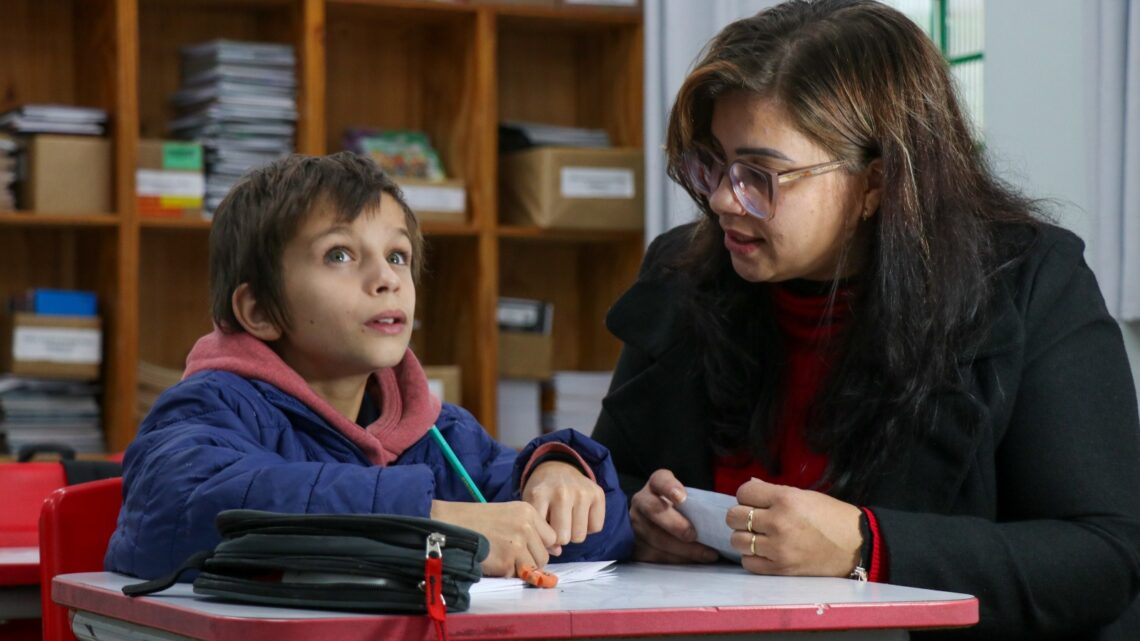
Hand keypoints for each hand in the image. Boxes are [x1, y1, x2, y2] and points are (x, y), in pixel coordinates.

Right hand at [430, 499, 556, 576]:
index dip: (539, 545)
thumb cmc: (477, 520)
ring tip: (500, 556)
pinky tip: (492, 560)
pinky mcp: (507, 562)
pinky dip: (506, 572)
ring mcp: (518, 545)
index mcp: (528, 511)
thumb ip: (533, 529)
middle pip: (544, 555)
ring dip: (520, 567)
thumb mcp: (509, 515)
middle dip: (530, 559)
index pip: (551, 537)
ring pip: (534, 567)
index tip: (526, 546)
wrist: (450, 525)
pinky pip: (516, 575)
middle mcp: (526, 526)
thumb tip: (557, 550)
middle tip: (509, 553)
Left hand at [522, 461, 605, 553]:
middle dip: (560, 537)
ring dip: (574, 533)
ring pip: (580, 536)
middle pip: (563, 538)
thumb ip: (540, 532)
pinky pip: (596, 528)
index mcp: (539, 494)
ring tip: (568, 521)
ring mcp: (582, 491)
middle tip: (557, 526)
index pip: (544, 535)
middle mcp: (561, 492)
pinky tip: (581, 515)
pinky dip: (589, 526)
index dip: (544, 539)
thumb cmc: (542, 493)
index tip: (543, 533)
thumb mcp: (531, 508)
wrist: (557, 467)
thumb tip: (558, 551)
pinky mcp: (598, 493)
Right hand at [629, 469, 717, 562]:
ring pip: (656, 537)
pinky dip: (678, 559)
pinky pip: (656, 555)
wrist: (653, 526)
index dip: (669, 488)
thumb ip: (697, 503)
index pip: (660, 480)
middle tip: (692, 534)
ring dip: (683, 548)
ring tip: (706, 553)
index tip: (682, 498)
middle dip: (675, 524)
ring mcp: (635, 524)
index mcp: (655, 486)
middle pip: (654, 510)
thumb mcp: (685, 500)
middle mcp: (642, 502)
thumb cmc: (678, 511)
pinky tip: (693, 560)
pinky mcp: (636, 546)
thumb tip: (726, 516)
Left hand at [726, 478, 862, 576]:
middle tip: (753, 520)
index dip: (747, 496)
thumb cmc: (832, 517)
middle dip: (740, 516)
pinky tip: (764, 552)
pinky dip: (752, 558)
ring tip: (758, 537)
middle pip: (734, 516)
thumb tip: (750, 485)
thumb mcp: (804, 495)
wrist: (857, 545)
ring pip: (737, 541)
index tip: (755, 501)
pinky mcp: (781, 569)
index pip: (743, 492)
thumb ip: (773, 492)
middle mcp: (778, 523)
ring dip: (744, 538)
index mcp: (785, 499)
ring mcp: (778, 548)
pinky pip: (748, 563)